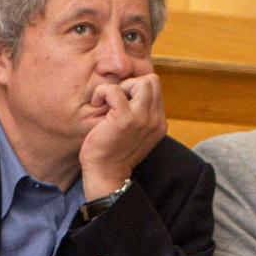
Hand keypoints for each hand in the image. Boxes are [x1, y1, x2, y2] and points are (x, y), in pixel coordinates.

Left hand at [77, 66, 167, 202]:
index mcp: (159, 123)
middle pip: (152, 80)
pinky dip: (101, 92)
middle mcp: (155, 120)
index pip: (155, 88)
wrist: (105, 174)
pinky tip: (96, 105)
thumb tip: (131, 89)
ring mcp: (142, 119)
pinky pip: (114, 90)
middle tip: (115, 101)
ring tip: (108, 103)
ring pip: (140, 82)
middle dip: (131, 84)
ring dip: (120, 87)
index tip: (122, 102)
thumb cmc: (113, 152)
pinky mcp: (125, 119)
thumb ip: (140, 113)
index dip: (136, 88)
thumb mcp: (135, 132)